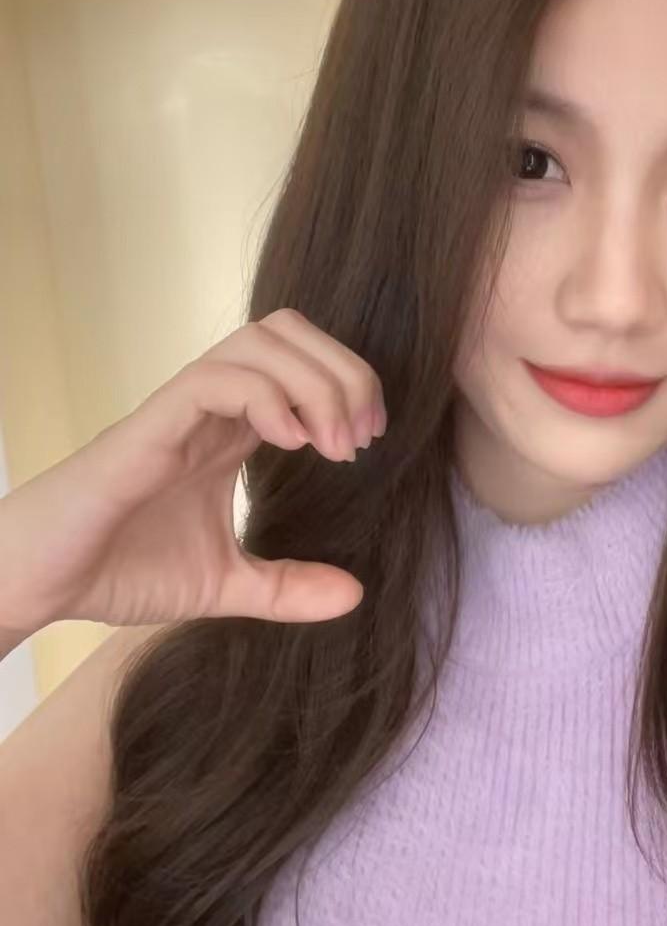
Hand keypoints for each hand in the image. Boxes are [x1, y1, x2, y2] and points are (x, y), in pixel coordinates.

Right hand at [0, 309, 385, 634]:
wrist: (39, 585)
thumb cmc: (118, 569)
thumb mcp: (224, 585)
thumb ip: (287, 587)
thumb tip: (355, 594)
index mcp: (230, 429)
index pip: (302, 361)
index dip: (350, 383)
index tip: (369, 440)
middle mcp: (210, 406)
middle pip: (290, 331)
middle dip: (345, 370)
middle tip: (363, 435)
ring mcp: (179, 411)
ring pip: (258, 341)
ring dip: (314, 382)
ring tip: (333, 444)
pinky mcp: (148, 427)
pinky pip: (214, 379)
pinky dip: (266, 398)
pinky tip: (288, 444)